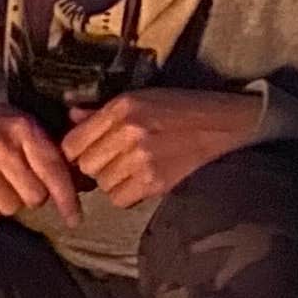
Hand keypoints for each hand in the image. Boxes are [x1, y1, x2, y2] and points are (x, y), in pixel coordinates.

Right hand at [0, 91, 81, 227]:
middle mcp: (1, 147)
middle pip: (35, 197)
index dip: (68, 199)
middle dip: (30, 194)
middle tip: (14, 180)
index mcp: (22, 128)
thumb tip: (80, 183)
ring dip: (5, 201)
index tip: (74, 218)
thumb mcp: (17, 122)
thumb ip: (45, 149)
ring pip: (11, 209)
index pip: (54, 171)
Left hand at [59, 86, 264, 205]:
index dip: (76, 151)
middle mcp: (128, 132)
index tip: (88, 152)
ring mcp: (142, 159)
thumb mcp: (142, 98)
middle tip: (116, 160)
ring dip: (113, 181)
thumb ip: (102, 112)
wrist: (226, 124)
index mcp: (122, 108)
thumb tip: (71, 117)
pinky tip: (142, 181)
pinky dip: (127, 195)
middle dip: (96, 166)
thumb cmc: (182, 109)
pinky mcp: (155, 181)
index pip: (72, 143)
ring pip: (102, 184)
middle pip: (85, 166)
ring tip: (134, 168)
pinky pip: (120, 199)